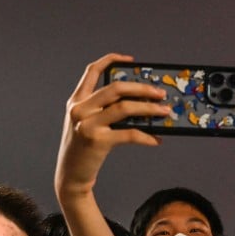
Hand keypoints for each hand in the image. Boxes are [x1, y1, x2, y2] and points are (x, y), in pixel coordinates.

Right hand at [54, 53, 170, 197]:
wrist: (70, 175)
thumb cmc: (83, 149)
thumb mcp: (87, 124)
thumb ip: (103, 111)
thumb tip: (139, 104)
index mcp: (77, 100)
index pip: (92, 71)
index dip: (111, 60)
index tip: (130, 60)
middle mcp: (80, 108)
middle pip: (115, 88)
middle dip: (142, 88)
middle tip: (160, 93)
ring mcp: (87, 124)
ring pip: (124, 108)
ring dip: (149, 109)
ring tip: (164, 112)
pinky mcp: (97, 141)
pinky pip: (128, 134)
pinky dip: (145, 136)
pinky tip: (156, 140)